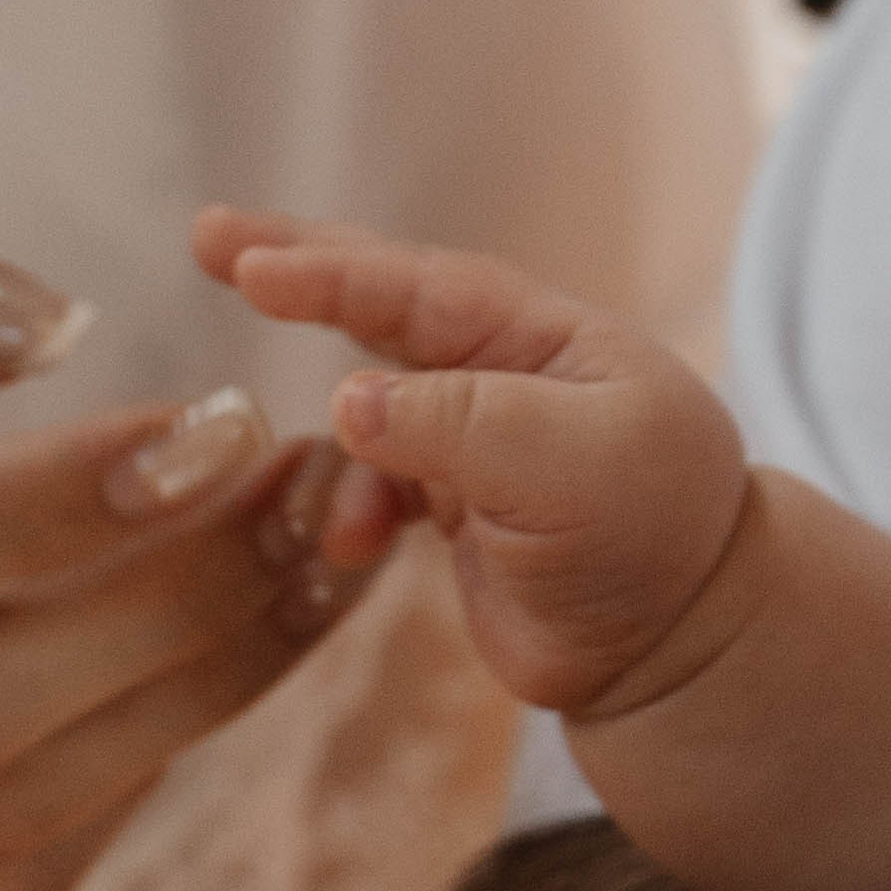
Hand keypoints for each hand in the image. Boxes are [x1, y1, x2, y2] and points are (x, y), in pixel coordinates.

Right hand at [0, 161, 363, 890]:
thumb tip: (46, 329)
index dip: (39, 512)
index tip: (221, 421)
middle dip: (174, 600)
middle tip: (317, 472)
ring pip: (11, 804)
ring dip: (203, 684)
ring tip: (321, 544)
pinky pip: (13, 863)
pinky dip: (146, 771)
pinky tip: (220, 644)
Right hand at [195, 206, 746, 713]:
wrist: (681, 650)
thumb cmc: (651, 539)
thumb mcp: (570, 468)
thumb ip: (458, 426)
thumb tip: (345, 402)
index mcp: (551, 339)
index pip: (423, 287)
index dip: (332, 271)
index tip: (246, 264)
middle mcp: (510, 372)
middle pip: (386, 306)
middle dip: (301, 273)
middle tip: (208, 240)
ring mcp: (479, 438)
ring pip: (372, 406)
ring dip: (338, 448)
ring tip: (349, 521)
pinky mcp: (456, 505)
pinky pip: (374, 483)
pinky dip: (350, 508)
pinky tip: (348, 546)